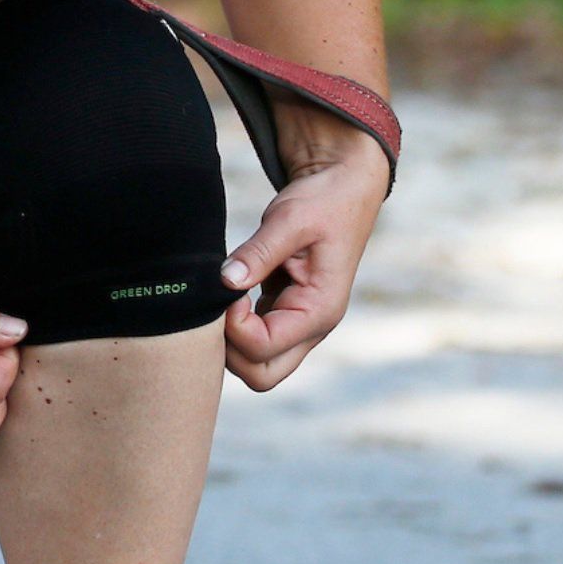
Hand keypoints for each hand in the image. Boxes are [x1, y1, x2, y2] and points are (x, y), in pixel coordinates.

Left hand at [219, 142, 391, 392]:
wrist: (343, 189)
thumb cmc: (323, 202)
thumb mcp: (290, 220)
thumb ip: (258, 253)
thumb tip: (226, 282)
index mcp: (319, 310)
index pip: (263, 348)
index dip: (233, 324)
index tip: (228, 286)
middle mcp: (311, 327)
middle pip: (261, 375)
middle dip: (229, 349)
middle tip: (219, 304)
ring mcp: (298, 324)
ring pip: (255, 363)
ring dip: (230, 340)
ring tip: (223, 295)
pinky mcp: (284, 312)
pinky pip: (253, 341)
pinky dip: (234, 327)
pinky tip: (229, 294)